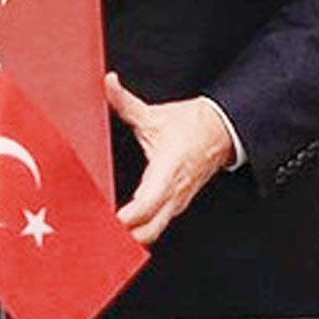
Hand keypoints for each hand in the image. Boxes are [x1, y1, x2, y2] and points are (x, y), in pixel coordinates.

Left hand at [105, 73, 234, 245]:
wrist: (222, 131)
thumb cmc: (191, 125)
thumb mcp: (154, 114)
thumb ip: (126, 101)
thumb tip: (109, 83)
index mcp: (168, 169)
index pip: (147, 204)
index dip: (127, 217)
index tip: (106, 220)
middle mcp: (174, 191)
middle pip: (148, 230)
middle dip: (123, 235)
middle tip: (95, 230)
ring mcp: (177, 201)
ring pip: (153, 231)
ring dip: (130, 234)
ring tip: (103, 231)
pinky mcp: (177, 204)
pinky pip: (157, 225)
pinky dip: (139, 229)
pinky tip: (120, 226)